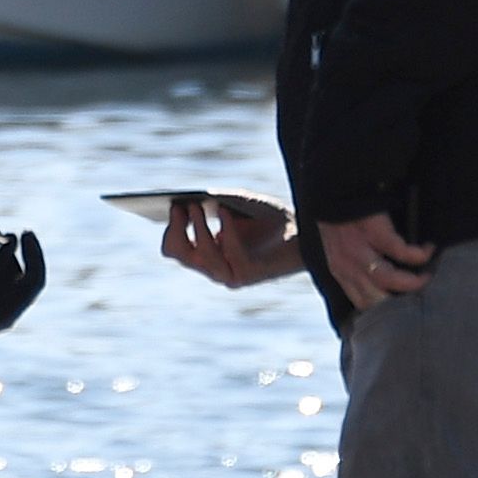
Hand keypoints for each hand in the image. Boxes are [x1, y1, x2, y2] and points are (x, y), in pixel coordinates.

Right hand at [160, 195, 304, 290]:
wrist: (305, 234)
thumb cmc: (270, 218)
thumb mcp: (236, 205)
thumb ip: (214, 203)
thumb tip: (189, 201)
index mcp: (206, 253)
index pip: (174, 247)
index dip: (172, 226)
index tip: (174, 204)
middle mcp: (214, 268)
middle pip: (179, 253)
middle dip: (178, 229)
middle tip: (182, 207)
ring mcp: (228, 274)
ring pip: (200, 255)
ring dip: (198, 228)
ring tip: (198, 205)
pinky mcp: (246, 275)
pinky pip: (229, 253)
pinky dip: (226, 230)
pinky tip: (225, 212)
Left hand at [321, 209, 434, 310]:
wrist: (338, 189)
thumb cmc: (345, 220)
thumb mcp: (342, 250)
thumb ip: (357, 269)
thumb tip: (382, 288)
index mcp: (341, 272)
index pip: (362, 304)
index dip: (384, 314)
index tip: (405, 316)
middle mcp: (347, 265)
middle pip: (375, 300)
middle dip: (401, 306)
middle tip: (422, 303)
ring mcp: (360, 249)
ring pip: (388, 280)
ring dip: (412, 282)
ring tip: (427, 279)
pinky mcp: (374, 232)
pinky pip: (402, 252)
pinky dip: (419, 254)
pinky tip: (429, 249)